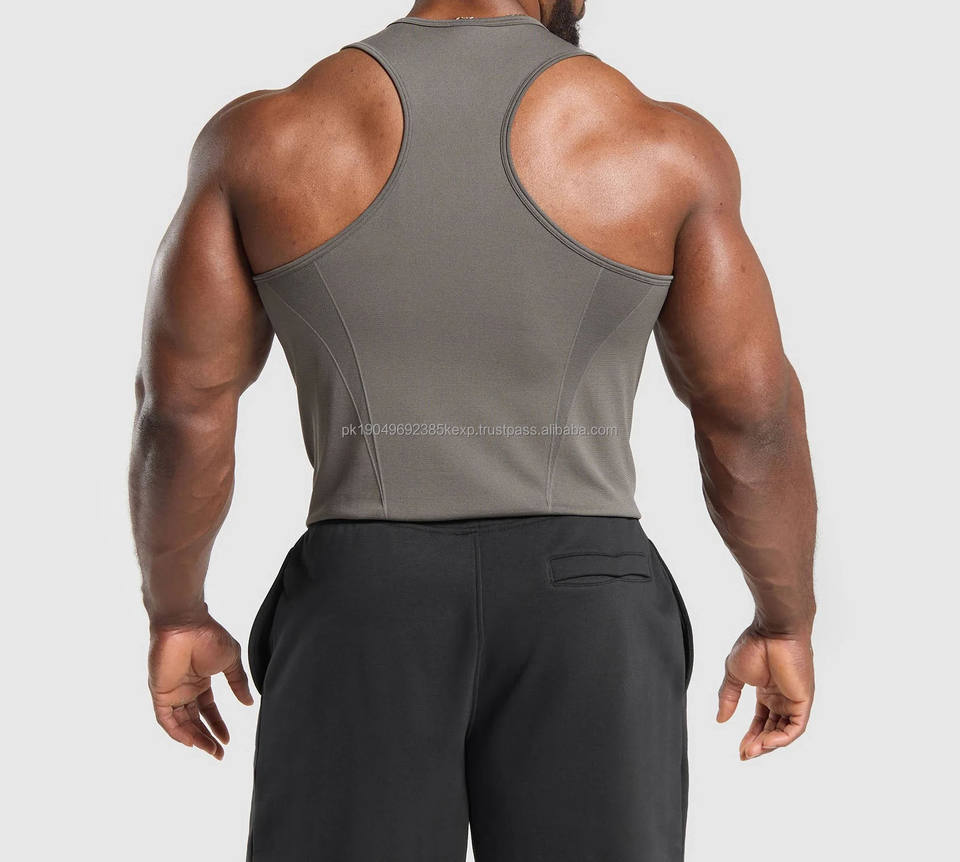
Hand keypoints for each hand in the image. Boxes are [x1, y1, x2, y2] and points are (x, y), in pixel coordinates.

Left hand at [148, 614, 253, 759]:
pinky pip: (165, 719)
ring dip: (195, 738)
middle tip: (219, 753)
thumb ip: (238, 682)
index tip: (228, 740)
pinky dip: (177, 732)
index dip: (218, 725)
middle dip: (207, 738)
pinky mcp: (160, 692)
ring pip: (181, 723)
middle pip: (195, 721)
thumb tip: (249, 703)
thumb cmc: (208, 635)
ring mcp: (172, 692)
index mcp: (201, 681)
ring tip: (210, 750)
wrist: (186, 624)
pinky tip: (191, 741)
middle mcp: (185, 689)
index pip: (208, 710)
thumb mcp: (231, 661)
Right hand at [717, 625, 813, 759]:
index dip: (751, 735)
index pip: (761, 720)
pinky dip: (782, 738)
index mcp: (767, 691)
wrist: (773, 632)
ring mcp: (793, 700)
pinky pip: (796, 727)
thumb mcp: (734, 674)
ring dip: (768, 744)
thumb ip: (728, 697)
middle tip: (745, 755)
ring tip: (752, 751)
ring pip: (784, 732)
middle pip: (772, 729)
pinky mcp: (803, 701)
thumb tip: (720, 718)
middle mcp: (782, 698)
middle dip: (758, 744)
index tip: (740, 749)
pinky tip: (767, 743)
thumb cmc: (754, 645)